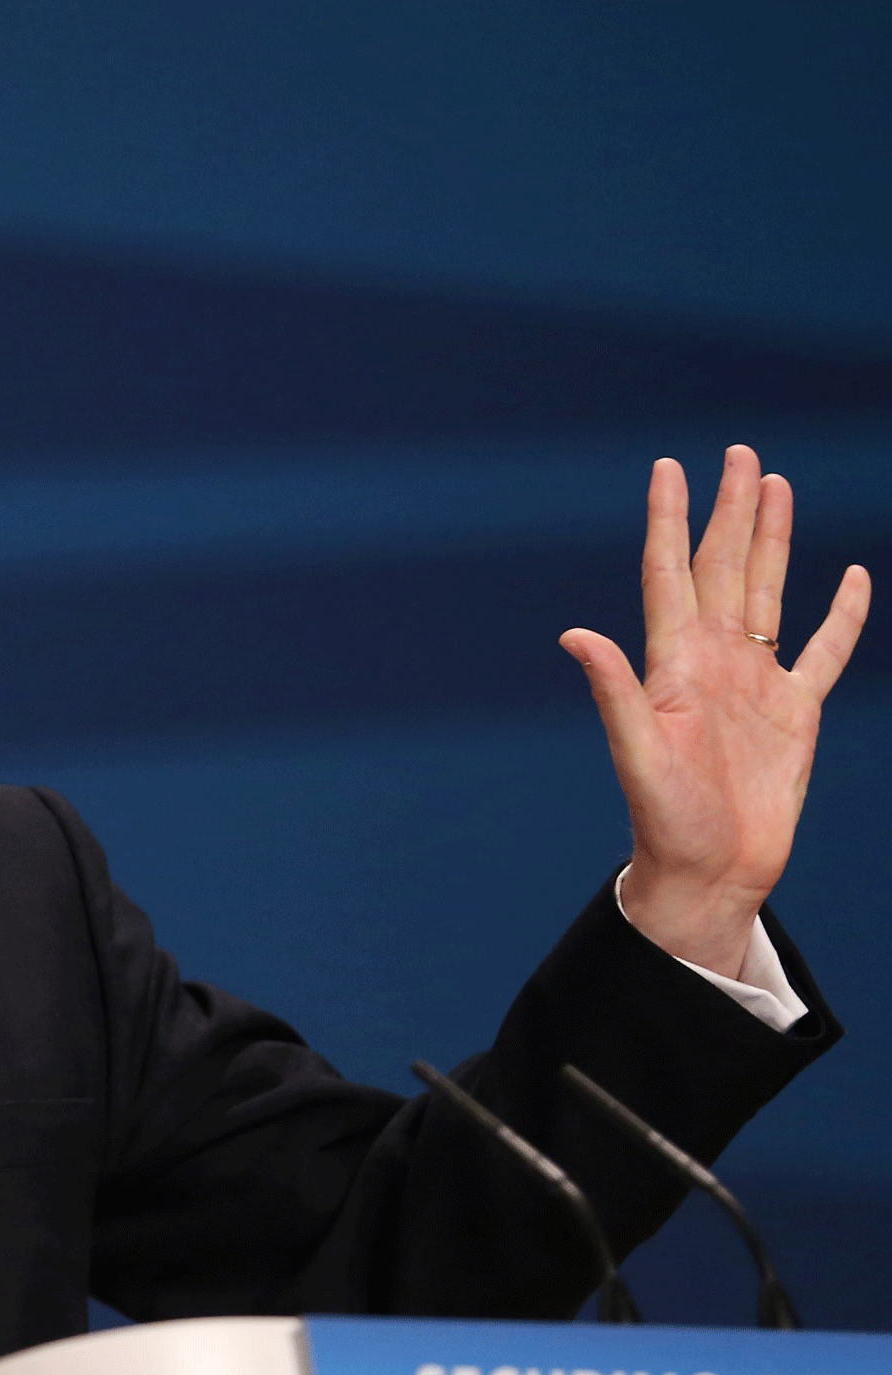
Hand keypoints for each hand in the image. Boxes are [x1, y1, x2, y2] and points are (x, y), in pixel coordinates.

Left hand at [559, 446, 868, 977]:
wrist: (710, 872)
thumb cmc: (665, 820)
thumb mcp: (637, 753)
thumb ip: (613, 692)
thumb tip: (574, 635)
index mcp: (673, 664)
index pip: (669, 573)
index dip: (668, 520)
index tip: (666, 467)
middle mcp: (713, 661)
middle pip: (724, 567)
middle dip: (729, 510)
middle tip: (738, 453)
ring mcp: (755, 683)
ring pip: (769, 592)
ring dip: (772, 540)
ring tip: (774, 487)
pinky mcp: (794, 713)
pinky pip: (823, 650)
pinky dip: (841, 614)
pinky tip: (849, 574)